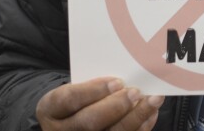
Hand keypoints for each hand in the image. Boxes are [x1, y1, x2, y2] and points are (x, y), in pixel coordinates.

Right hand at [36, 77, 164, 130]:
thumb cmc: (75, 101)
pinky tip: (151, 114)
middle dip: (116, 107)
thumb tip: (125, 77)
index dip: (93, 90)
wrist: (67, 124)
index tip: (117, 81)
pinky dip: (140, 128)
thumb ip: (91, 84)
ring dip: (135, 117)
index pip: (69, 99)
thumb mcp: (72, 89)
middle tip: (136, 92)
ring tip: (153, 100)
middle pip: (89, 122)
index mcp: (50, 109)